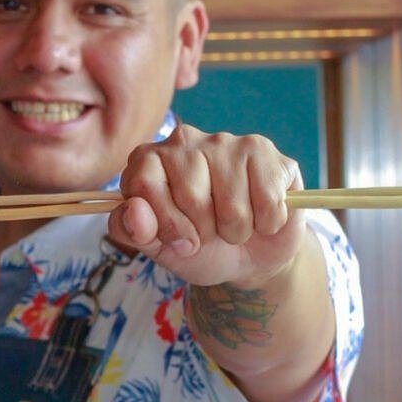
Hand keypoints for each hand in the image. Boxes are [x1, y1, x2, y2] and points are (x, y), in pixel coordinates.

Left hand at [106, 123, 305, 287]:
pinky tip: (260, 216)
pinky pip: (267, 200)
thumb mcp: (157, 248)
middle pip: (190, 194)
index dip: (165, 224)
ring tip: (234, 226)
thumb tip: (134, 211)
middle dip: (203, 230)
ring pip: (231, 203)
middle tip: (209, 233)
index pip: (144, 185)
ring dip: (236, 230)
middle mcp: (183, 142)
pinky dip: (267, 222)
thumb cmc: (196, 249)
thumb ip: (133, 231)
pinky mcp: (263, 151)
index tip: (178, 241)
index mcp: (147, 161)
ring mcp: (225, 142)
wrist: (247, 260)